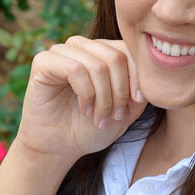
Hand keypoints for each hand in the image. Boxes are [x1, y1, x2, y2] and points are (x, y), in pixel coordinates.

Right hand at [15, 36, 146, 165]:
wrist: (62, 147)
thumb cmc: (93, 127)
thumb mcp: (127, 109)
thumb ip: (141, 89)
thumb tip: (151, 75)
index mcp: (102, 51)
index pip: (129, 49)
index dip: (137, 76)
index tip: (136, 102)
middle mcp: (83, 47)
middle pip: (115, 56)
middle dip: (120, 91)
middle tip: (116, 115)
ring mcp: (62, 51)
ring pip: (97, 65)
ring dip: (103, 97)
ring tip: (100, 118)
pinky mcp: (43, 61)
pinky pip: (74, 69)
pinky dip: (86, 94)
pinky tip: (85, 110)